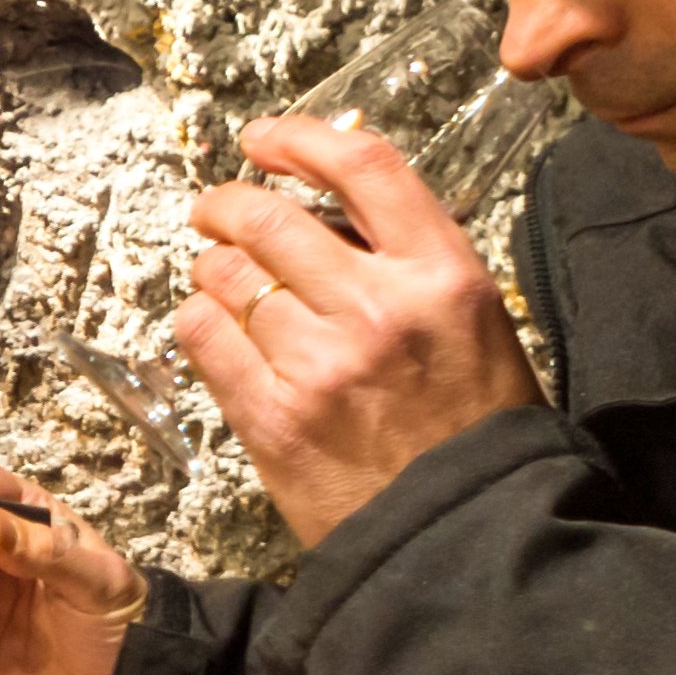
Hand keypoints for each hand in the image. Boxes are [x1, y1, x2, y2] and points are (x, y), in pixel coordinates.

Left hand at [170, 109, 545, 543]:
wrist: (464, 536)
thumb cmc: (475, 429)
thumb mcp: (476, 323)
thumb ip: (412, 263)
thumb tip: (333, 211)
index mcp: (443, 275)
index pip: (364, 167)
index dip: (301, 138)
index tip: (265, 139)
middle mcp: (378, 308)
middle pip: (270, 217)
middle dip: (228, 203)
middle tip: (215, 210)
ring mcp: (319, 363)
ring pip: (226, 275)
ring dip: (212, 267)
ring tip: (221, 278)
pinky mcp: (273, 417)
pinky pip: (204, 336)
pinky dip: (198, 319)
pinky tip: (213, 327)